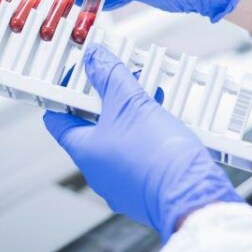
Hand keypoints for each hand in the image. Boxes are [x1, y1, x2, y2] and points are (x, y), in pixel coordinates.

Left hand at [43, 43, 242, 240]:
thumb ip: (110, 76)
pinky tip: (162, 118)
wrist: (193, 193)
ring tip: (148, 94)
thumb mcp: (131, 102)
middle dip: (108, 99)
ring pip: (118, 138)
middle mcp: (98, 171)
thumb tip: (95, 58)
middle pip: (92, 126)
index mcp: (85, 152)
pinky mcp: (144, 187)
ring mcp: (121, 182)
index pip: (58, 119)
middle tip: (119, 80)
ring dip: (130, 113)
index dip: (64, 94)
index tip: (77, 78)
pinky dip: (145, 132)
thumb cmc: (158, 157)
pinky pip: (138, 153)